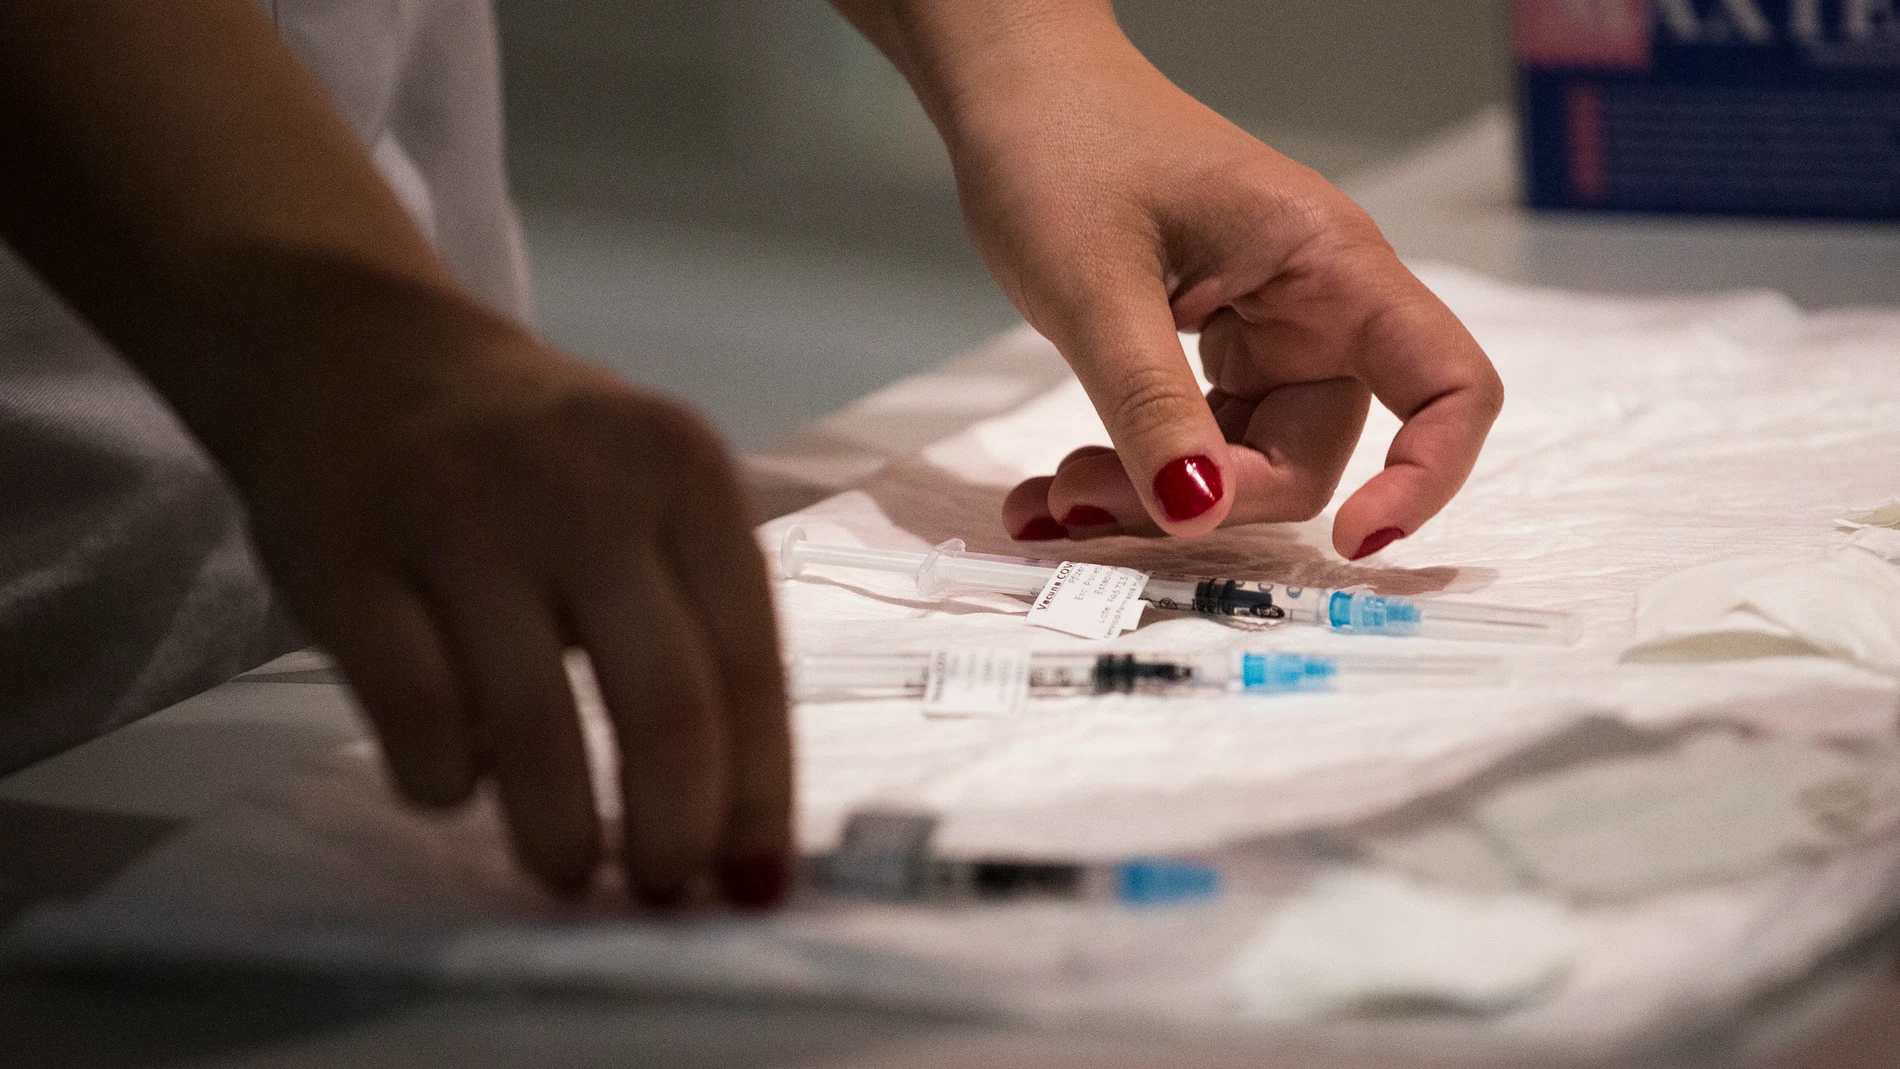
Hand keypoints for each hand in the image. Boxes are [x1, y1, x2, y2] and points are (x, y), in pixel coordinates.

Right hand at [224, 263, 790, 906]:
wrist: (362, 352)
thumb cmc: (537, 460)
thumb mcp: (647, 498)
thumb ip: (692, 624)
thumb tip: (735, 817)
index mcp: (686, 474)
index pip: (751, 661)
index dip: (758, 792)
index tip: (753, 883)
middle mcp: (586, 484)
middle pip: (666, 703)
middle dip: (674, 831)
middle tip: (663, 891)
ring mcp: (460, 512)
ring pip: (537, 726)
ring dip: (562, 834)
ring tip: (568, 867)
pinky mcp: (345, 553)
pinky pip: (416, 714)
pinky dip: (447, 781)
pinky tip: (458, 783)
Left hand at [940, 31, 1502, 557]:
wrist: (1015, 91)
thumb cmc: (1065, 142)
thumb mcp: (1096, 285)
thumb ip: (1150, 407)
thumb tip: (1197, 515)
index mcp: (1329, 265)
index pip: (1446, 384)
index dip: (1426, 475)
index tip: (1356, 540)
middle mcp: (1312, 304)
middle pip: (1309, 454)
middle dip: (1209, 499)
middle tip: (1087, 497)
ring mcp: (1262, 332)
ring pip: (1240, 463)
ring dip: (1152, 498)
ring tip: (1051, 496)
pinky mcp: (1210, 353)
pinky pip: (1189, 443)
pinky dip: (1129, 473)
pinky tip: (1053, 488)